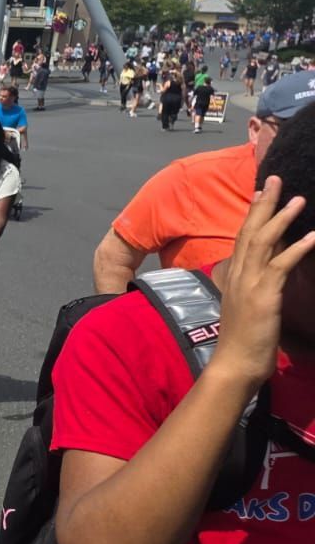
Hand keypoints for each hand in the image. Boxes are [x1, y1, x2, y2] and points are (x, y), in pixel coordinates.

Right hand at [214, 177, 314, 384]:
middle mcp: (239, 275)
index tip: (260, 192)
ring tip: (298, 199)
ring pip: (263, 242)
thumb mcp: (247, 307)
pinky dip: (296, 248)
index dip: (252, 214)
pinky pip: (280, 266)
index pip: (242, 238)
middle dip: (264, 204)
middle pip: (250, 232)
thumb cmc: (243, 341)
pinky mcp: (264, 296)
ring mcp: (250, 284)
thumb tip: (267, 273)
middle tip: (275, 179)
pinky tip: (312, 236)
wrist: (235, 364)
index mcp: (235, 277)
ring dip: (281, 219)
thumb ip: (255, 286)